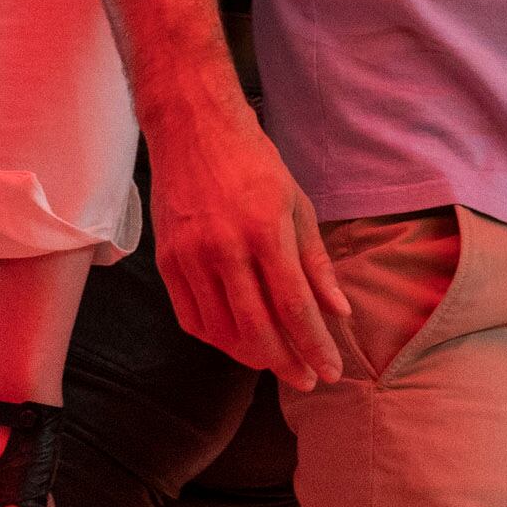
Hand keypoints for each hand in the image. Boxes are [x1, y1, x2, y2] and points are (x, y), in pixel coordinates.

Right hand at [147, 96, 350, 390]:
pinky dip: (216, 339)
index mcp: (266, 230)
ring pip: (222, 331)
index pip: (294, 307)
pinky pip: (191, 319)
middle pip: (258, 329)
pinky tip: (236, 341)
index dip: (315, 346)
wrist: (192, 128)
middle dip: (287, 363)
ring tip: (275, 361)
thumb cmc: (253, 162)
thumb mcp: (297, 203)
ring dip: (252, 356)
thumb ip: (316, 262)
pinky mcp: (167, 260)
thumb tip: (339, 311)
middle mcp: (225, 247)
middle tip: (306, 378)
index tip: (331, 371)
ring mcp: (191, 256)